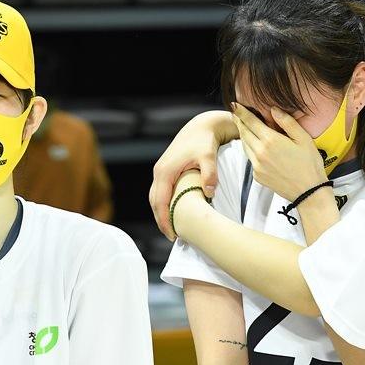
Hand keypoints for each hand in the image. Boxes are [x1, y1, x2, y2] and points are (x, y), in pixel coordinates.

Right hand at [149, 111, 237, 239]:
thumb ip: (209, 174)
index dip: (165, 220)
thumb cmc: (205, 142)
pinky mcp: (166, 170)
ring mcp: (161, 170)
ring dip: (161, 213)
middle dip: (161, 221)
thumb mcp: (209, 157)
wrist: (202, 126)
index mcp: (165, 171)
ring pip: (156, 197)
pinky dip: (164, 204)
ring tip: (173, 229)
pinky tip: (174, 213)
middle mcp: (159, 171)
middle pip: (154, 202)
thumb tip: (209, 192)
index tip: (172, 235)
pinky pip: (161, 192)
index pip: (160, 202)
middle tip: (173, 237)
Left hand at [233, 103, 327, 200]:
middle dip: (239, 122)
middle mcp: (260, 153)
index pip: (251, 122)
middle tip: (235, 113)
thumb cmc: (309, 164)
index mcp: (271, 141)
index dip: (241, 112)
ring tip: (243, 127)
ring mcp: (257, 166)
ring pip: (245, 146)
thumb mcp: (303, 138)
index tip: (235, 105)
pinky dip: (249, 150)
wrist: (308, 192)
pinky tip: (254, 146)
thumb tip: (273, 110)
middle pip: (244, 133)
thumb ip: (287, 122)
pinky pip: (250, 159)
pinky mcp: (258, 176)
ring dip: (243, 135)